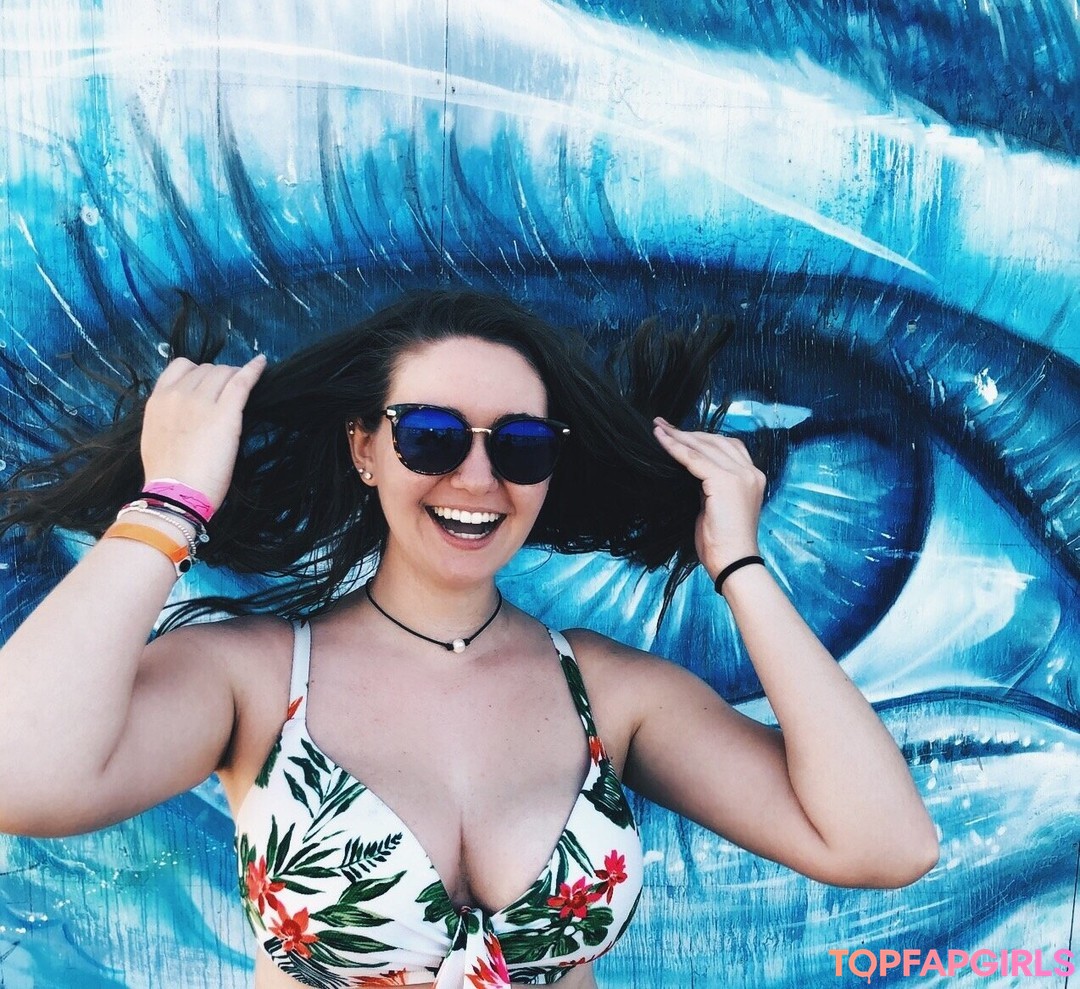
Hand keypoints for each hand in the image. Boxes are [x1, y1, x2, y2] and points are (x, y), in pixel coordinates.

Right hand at [140, 355, 266, 510]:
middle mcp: (178, 394)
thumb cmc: (168, 475)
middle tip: (229, 395)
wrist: (176, 494)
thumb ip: (168, 416)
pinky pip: (242, 382)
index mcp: (158, 400)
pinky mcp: (226, 412)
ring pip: (224, 373)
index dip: (199, 373)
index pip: (181, 367)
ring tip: (243, 389)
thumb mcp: (156, 436)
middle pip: (207, 369)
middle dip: (220, 378)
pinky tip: (262, 364)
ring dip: (234, 377)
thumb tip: (184, 413)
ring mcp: (202, 401)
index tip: (208, 386)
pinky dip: (254, 370)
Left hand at [652, 417, 765, 580]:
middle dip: (687, 432)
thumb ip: (709, 484)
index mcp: (752, 477)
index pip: (725, 446)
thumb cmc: (722, 541)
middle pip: (714, 441)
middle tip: (662, 425)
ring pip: (703, 446)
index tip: (677, 432)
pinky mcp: (725, 481)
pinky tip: (660, 440)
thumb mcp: (717, 505)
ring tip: (658, 428)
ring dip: (678, 435)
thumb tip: (688, 468)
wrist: (733, 562)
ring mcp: (740, 475)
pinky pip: (693, 458)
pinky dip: (675, 448)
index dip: (700, 437)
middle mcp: (751, 472)